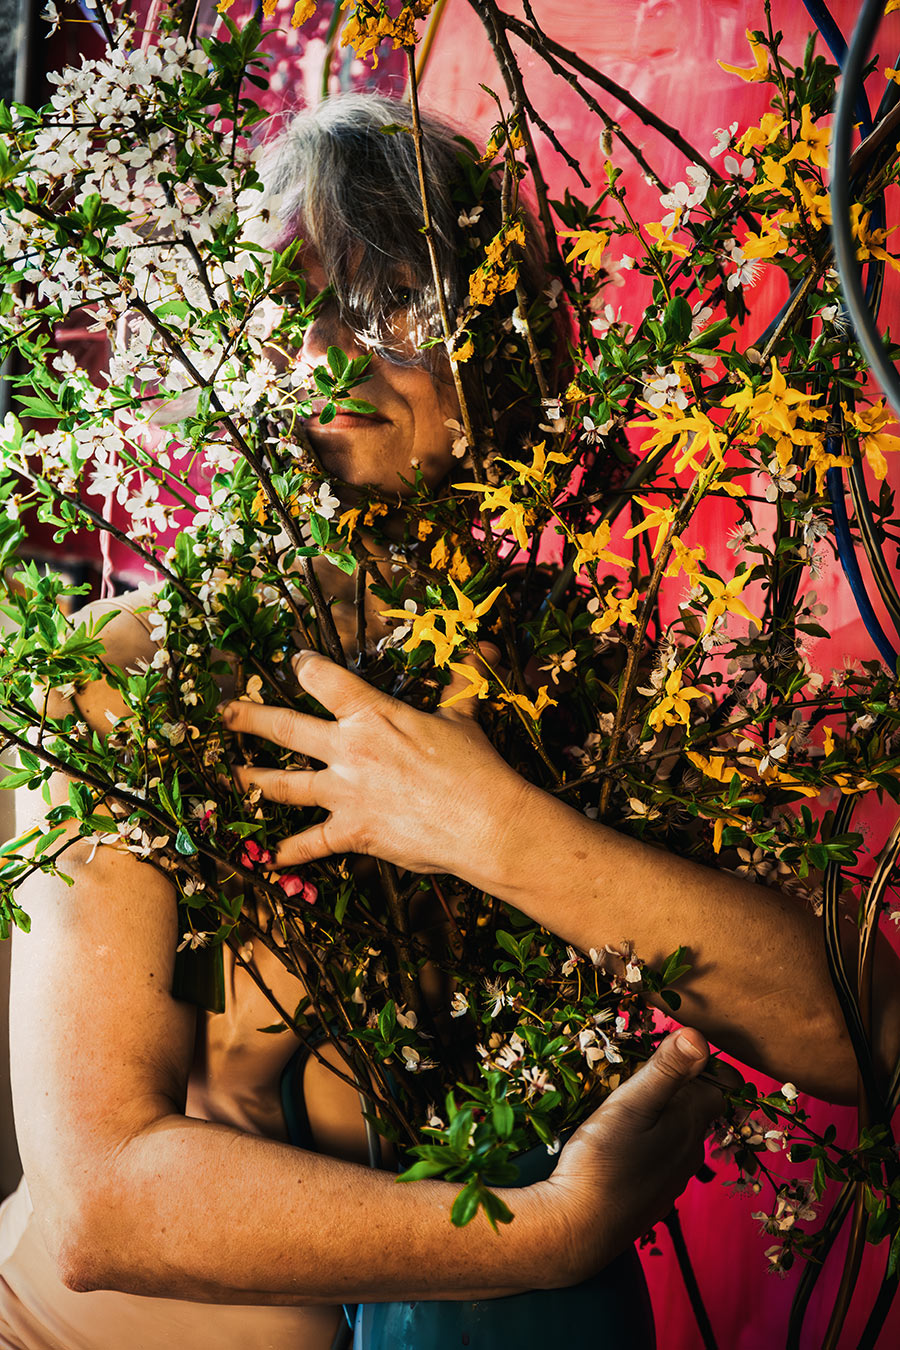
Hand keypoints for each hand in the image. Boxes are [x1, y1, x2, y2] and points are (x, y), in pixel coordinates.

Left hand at [220, 648, 527, 875]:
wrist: (484, 823)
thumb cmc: (475, 767)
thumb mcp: (464, 716)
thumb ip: (461, 682)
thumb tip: (482, 645)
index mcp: (372, 714)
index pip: (323, 679)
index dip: (304, 666)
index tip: (294, 662)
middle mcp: (348, 750)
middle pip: (284, 729)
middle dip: (249, 718)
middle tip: (227, 713)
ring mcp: (344, 793)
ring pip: (284, 784)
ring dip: (256, 780)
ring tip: (236, 777)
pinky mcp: (351, 832)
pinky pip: (311, 843)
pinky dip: (289, 852)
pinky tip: (270, 858)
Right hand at [534, 1029, 734, 1285]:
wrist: (578, 1229)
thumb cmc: (602, 1160)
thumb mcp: (631, 1104)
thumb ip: (666, 1070)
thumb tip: (700, 1036)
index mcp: (691, 1126)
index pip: (722, 1086)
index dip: (706, 1063)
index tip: (679, 1048)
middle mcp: (690, 1153)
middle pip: (699, 1109)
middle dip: (681, 1085)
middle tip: (645, 1065)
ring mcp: (672, 1179)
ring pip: (679, 1133)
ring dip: (664, 1113)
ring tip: (630, 1098)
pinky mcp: (651, 1195)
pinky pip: (661, 1156)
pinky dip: (650, 1139)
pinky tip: (622, 1138)